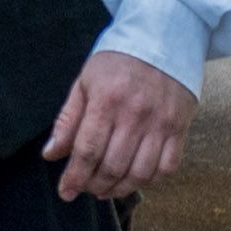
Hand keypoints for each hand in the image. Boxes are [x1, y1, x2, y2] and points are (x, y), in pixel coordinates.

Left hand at [43, 47, 195, 202]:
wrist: (163, 38)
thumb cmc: (118, 60)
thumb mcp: (85, 82)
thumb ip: (68, 119)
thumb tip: (51, 153)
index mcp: (106, 100)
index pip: (87, 150)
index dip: (75, 177)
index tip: (66, 192)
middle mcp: (135, 114)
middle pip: (112, 166)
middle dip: (94, 185)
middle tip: (85, 189)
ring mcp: (160, 123)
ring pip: (140, 173)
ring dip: (120, 189)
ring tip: (106, 190)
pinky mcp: (179, 127)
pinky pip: (167, 167)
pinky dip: (150, 181)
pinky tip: (134, 180)